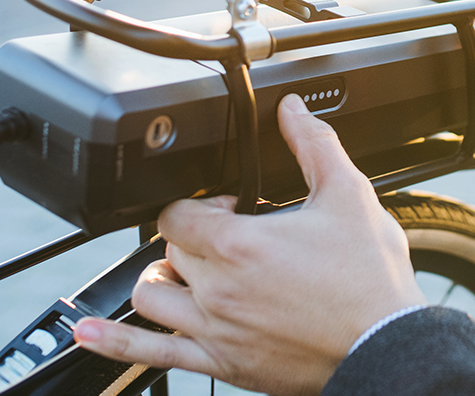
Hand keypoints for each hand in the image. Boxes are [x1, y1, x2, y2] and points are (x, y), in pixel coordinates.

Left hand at [72, 95, 426, 395]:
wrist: (386, 345)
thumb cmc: (369, 280)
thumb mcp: (348, 196)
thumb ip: (314, 145)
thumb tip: (293, 110)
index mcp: (240, 244)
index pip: (178, 213)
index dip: (200, 203)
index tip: (231, 207)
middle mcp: (217, 289)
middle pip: (168, 251)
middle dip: (192, 238)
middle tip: (230, 238)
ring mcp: (214, 331)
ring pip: (151, 297)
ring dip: (161, 279)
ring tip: (185, 273)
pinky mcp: (222, 364)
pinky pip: (152, 357)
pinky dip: (113, 344)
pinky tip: (88, 335)